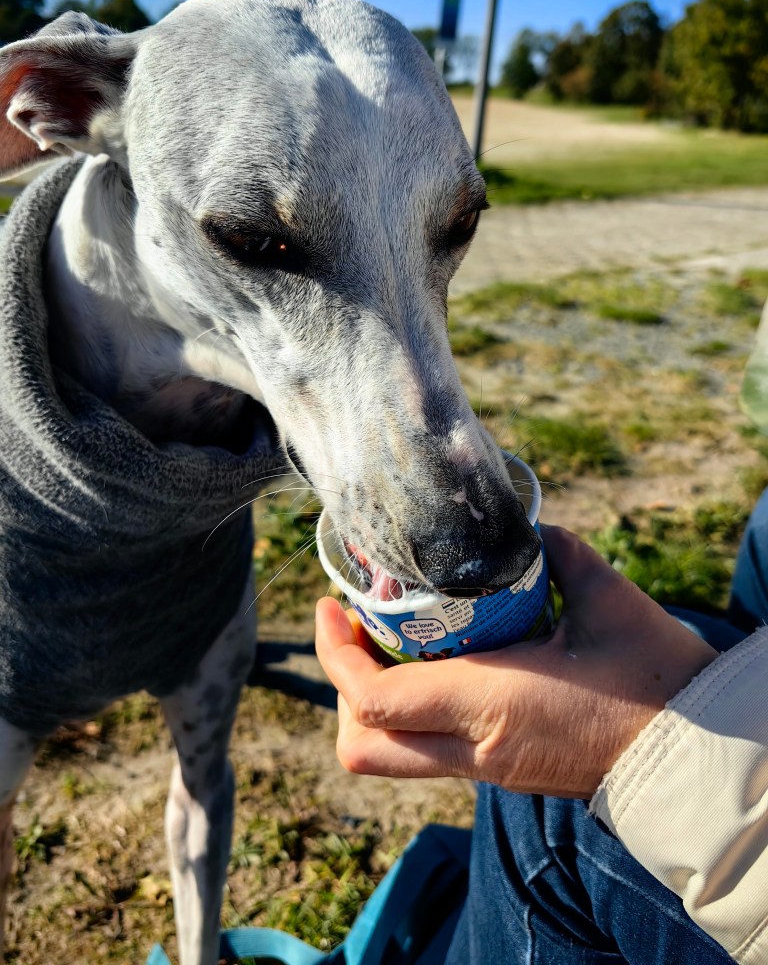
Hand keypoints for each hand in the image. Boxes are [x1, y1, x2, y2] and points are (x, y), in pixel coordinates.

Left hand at [315, 525, 718, 798]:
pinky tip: (442, 663)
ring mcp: (486, 770)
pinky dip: (411, 711)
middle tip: (357, 629)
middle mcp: (475, 749)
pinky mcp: (501, 773)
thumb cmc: (657, 678)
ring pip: (391, 757)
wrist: (698, 755)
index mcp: (490, 703)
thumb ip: (557, 555)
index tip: (331, 605)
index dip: (334, 652)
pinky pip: (428, 751)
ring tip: (393, 642)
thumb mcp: (605, 600)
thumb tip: (529, 532)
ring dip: (373, 702)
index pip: (373, 700)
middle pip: (362, 749)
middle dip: (341, 688)